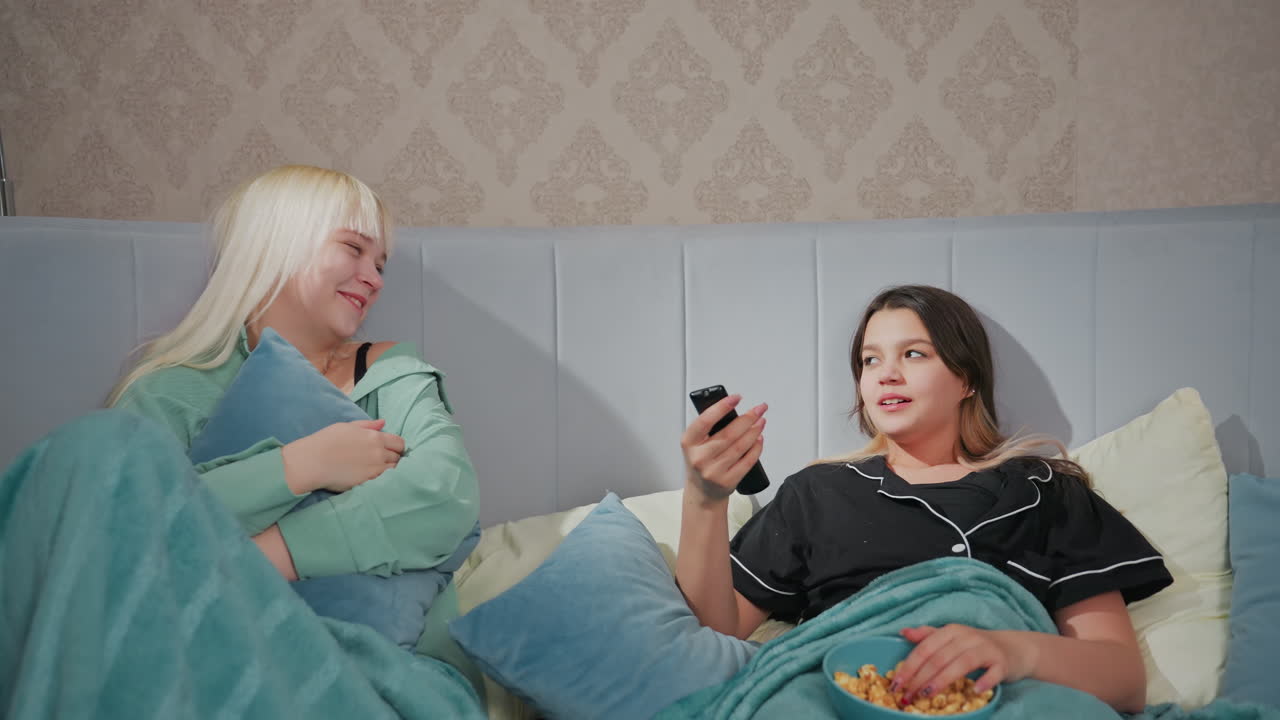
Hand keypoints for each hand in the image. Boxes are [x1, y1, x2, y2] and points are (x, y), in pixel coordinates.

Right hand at [282, 419, 405, 493]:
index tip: (392, 449)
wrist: (312, 461)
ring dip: (389, 469)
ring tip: (378, 469)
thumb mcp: (347, 427)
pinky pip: (382, 481)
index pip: (399, 443)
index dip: (397, 446)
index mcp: (375, 437)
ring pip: (393, 470)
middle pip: (398, 457)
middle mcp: (378, 453)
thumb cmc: (326, 441)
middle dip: (394, 458)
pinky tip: (371, 476)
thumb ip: (368, 425)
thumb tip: (383, 423)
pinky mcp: (367, 482)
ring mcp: (374, 469)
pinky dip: (381, 479)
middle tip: (384, 460)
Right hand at [680, 394, 766, 501]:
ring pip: (740, 447)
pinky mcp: (727, 481)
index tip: (736, 398)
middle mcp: (699, 458)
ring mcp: (713, 471)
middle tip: (759, 408)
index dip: (721, 407)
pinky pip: (747, 461)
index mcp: (689, 442)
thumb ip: (709, 427)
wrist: (702, 492)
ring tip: (761, 421)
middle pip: (729, 434)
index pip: (705, 421)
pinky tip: (759, 439)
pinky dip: (756, 448)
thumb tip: (734, 409)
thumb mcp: (696, 443)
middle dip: (748, 418)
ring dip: (754, 432)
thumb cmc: (701, 461)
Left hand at [892, 625, 1032, 704]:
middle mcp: (967, 637)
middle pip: (939, 657)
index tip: (896, 684)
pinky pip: (993, 672)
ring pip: (961, 663)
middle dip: (920, 678)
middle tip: (908, 696)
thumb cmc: (977, 646)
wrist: (1014, 648)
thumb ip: (928, 636)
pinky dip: (984, 681)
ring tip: (928, 694)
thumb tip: (903, 632)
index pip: (925, 648)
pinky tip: (974, 691)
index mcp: (951, 632)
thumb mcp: (952, 637)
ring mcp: (985, 649)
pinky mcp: (1002, 662)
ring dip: (942, 680)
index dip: (909, 666)